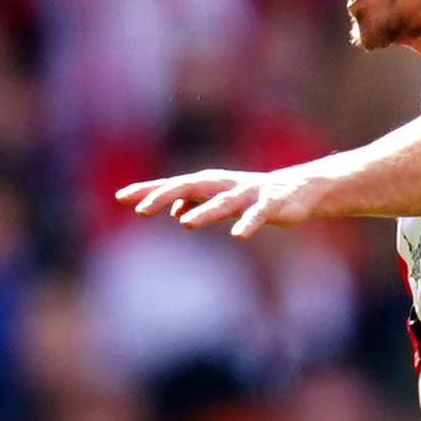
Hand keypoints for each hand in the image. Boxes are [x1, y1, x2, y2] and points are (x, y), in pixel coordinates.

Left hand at [115, 168, 323, 237]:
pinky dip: (248, 224)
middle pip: (190, 186)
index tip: (121, 197)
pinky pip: (258, 215)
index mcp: (211, 184)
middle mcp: (225, 185)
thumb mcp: (222, 198)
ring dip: (204, 211)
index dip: (148, 191)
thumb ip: (197, 201)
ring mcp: (249, 194)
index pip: (173, 185)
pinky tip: (238, 236)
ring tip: (185, 223)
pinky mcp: (272, 204)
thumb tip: (174, 211)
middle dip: (165, 196)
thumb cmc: (255, 195)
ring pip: (223, 202)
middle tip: (140, 209)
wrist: (299, 189)